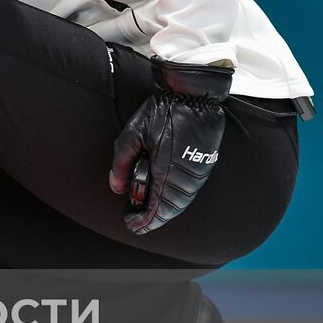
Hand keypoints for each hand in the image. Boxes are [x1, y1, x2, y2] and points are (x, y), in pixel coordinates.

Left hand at [109, 56, 233, 234]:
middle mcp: (186, 176)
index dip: (142, 221)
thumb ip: (122, 163)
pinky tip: (165, 197)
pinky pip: (191, 191)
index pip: (155, 209)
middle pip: (170, 210)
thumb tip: (117, 188)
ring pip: (182, 202)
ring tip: (147, 211)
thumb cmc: (161, 113)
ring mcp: (199, 171)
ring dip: (165, 211)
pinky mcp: (205, 165)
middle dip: (152, 219)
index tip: (130, 225)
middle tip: (135, 221)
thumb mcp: (132, 134)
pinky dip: (176, 200)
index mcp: (166, 171)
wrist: (194, 96)